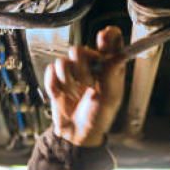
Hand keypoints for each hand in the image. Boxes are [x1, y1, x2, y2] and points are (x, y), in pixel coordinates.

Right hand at [44, 26, 125, 146]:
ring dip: (69, 82)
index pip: (110, 39)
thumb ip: (112, 74)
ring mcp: (72, 70)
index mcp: (109, 65)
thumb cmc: (98, 116)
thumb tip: (119, 55)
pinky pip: (51, 71)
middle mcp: (91, 63)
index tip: (102, 40)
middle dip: (81, 70)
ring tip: (76, 95)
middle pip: (80, 49)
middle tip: (88, 86)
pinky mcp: (56, 78)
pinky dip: (56, 86)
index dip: (106, 36)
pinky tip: (63, 96)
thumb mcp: (110, 97)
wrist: (77, 132)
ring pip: (64, 61)